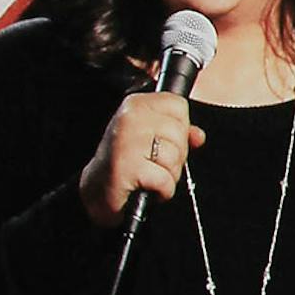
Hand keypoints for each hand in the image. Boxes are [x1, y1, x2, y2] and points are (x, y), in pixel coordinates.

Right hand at [79, 90, 203, 227]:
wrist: (96, 190)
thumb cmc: (126, 162)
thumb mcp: (151, 138)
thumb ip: (178, 132)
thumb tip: (198, 136)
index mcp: (136, 104)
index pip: (179, 106)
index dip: (179, 128)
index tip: (160, 141)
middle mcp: (130, 118)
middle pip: (180, 133)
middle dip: (175, 155)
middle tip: (153, 162)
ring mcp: (127, 141)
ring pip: (175, 157)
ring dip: (168, 174)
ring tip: (148, 174)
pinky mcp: (127, 167)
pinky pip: (165, 179)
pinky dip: (162, 190)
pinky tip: (146, 186)